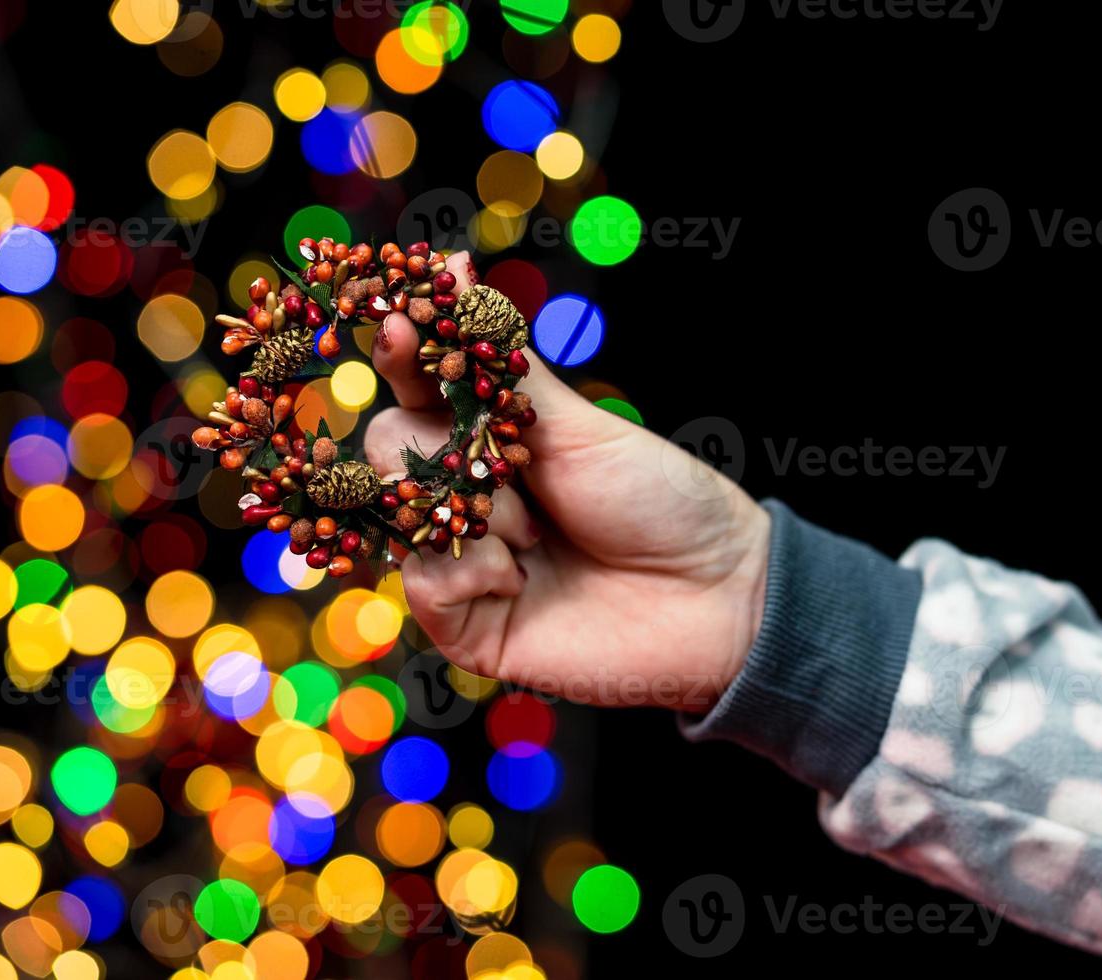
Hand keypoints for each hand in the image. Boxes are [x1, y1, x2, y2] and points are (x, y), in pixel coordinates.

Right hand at [365, 252, 769, 711]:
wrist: (712, 595)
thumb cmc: (657, 501)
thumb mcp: (577, 424)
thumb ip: (503, 363)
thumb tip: (457, 272)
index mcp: (492, 438)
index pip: (420, 387)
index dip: (405, 355)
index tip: (402, 327)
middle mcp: (467, 494)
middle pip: (389, 445)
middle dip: (443, 448)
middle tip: (512, 472)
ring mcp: (462, 558)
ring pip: (401, 512)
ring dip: (471, 513)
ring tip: (536, 536)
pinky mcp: (466, 623)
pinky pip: (423, 584)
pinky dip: (470, 572)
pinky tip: (520, 579)